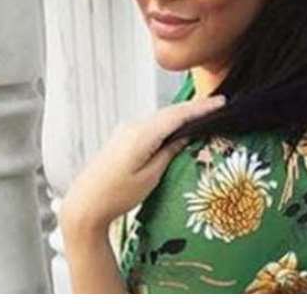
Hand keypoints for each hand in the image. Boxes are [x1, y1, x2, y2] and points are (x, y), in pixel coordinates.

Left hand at [59, 94, 226, 234]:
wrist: (84, 204)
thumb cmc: (117, 195)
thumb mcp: (150, 177)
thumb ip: (169, 152)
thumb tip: (186, 136)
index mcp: (141, 134)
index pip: (177, 115)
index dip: (201, 108)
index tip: (222, 102)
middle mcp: (133, 126)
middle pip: (169, 113)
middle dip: (194, 108)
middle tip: (219, 105)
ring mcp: (126, 130)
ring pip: (160, 118)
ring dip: (181, 115)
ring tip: (204, 114)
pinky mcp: (123, 137)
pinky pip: (151, 125)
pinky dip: (168, 123)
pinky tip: (179, 127)